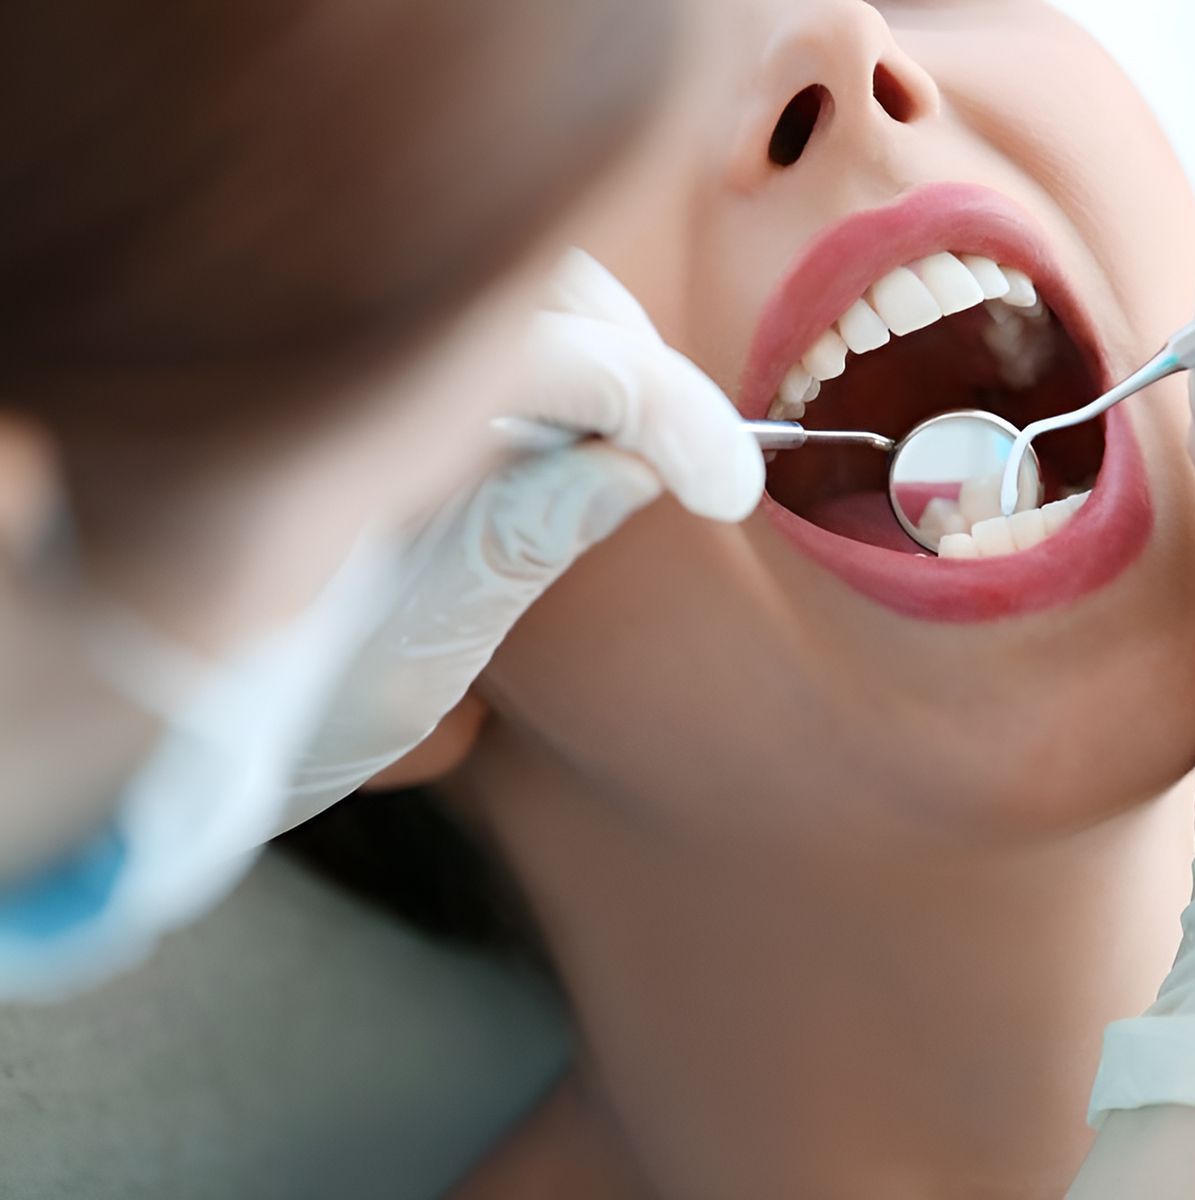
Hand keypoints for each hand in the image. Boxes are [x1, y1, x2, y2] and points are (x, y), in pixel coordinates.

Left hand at [283, 251, 762, 826]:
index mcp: (342, 409)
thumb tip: (639, 457)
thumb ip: (521, 538)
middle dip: (635, 354)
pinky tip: (578, 427)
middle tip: (694, 459)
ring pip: (508, 286)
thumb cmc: (278, 701)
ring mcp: (342, 354)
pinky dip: (548, 357)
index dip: (662, 405)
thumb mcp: (417, 644)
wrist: (175, 724)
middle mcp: (334, 352)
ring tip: (646, 440)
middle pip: (534, 279)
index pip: (547, 351)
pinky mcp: (359, 374)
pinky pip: (477, 324)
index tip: (729, 487)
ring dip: (597, 346)